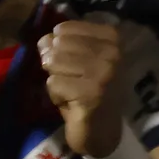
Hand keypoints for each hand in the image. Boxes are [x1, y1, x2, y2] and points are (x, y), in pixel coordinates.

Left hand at [38, 18, 126, 158]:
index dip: (59, 47)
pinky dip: (55, 95)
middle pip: (58, 44)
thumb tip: (44, 40)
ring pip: (54, 62)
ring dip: (56, 80)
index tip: (74, 64)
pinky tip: (71, 103)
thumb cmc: (90, 91)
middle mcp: (113, 52)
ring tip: (71, 91)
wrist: (103, 129)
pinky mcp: (91, 93)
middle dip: (56, 64)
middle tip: (71, 80)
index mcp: (113, 38)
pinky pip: (53, 83)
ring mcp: (104, 73)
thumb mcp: (80, 61)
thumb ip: (63, 45)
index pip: (65, 29)